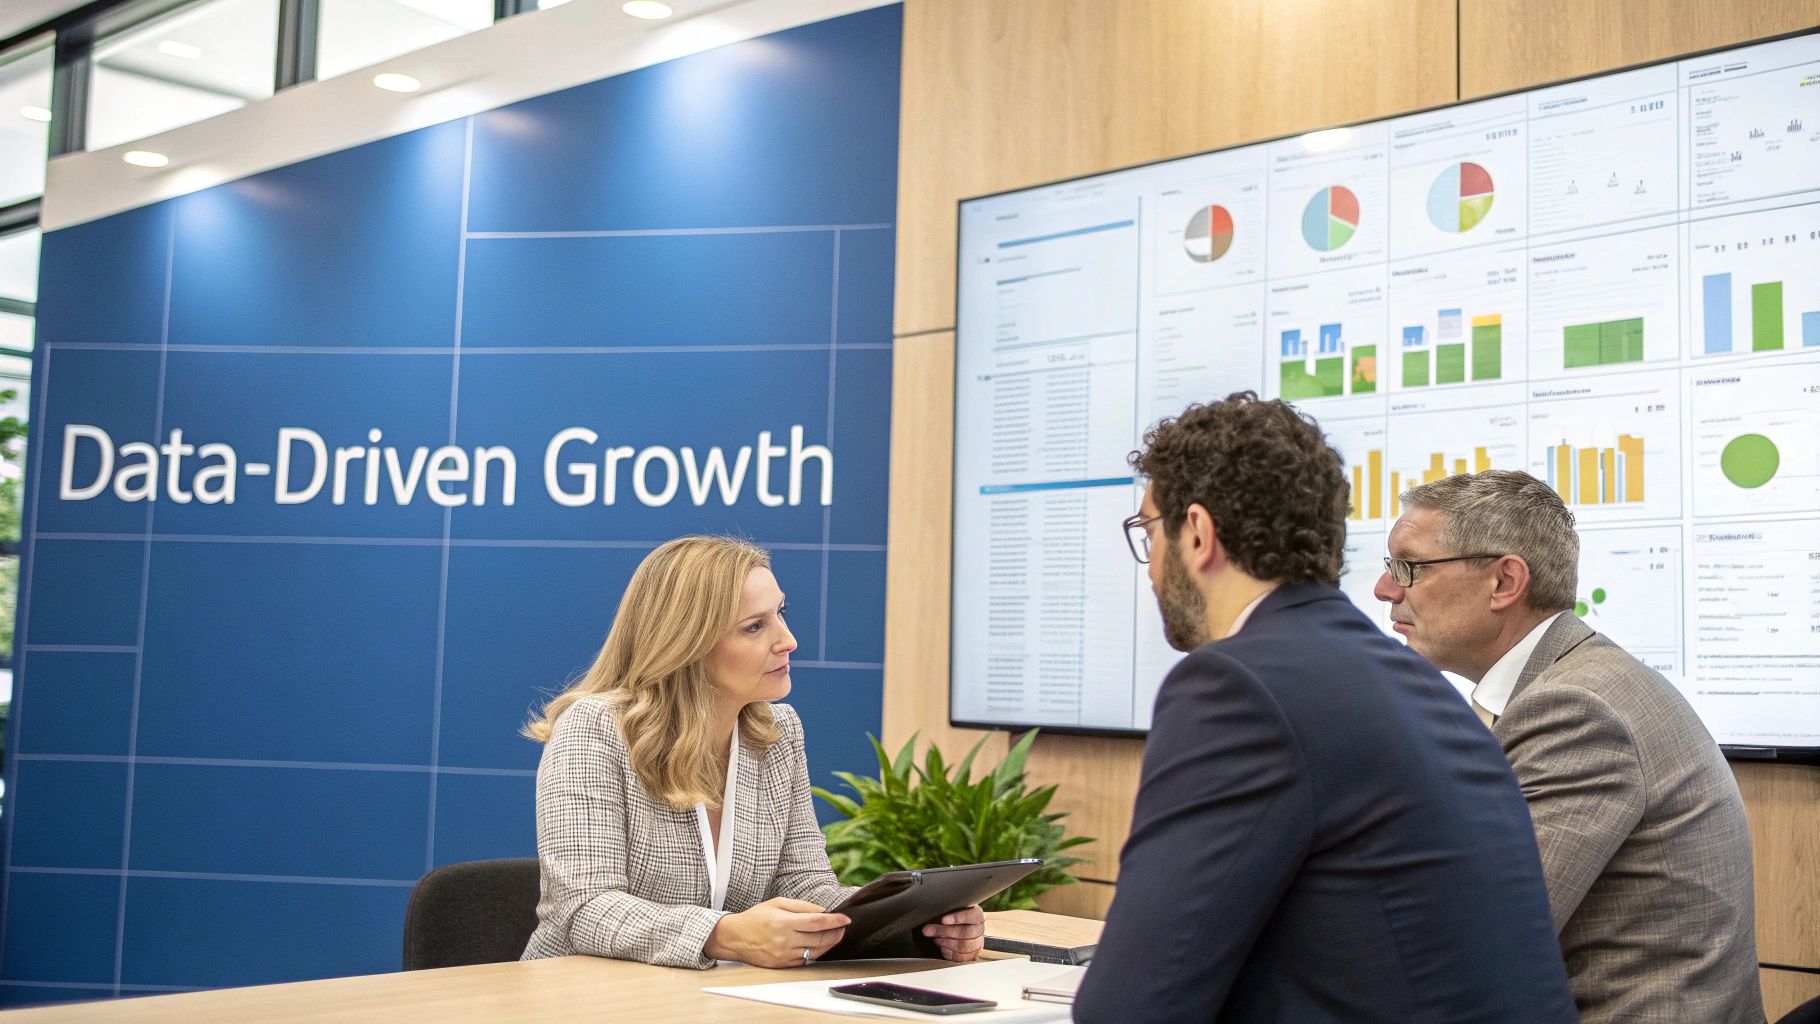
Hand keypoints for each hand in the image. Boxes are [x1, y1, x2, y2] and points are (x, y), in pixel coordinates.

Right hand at [703, 897, 849, 967]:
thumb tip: (822, 911)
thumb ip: (801, 906)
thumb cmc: (755, 917)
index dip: (835, 921)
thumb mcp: (777, 903)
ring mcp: (784, 955)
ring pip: (815, 952)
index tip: (846, 919)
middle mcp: (785, 940)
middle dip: (835, 933)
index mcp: (785, 922)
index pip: (817, 922)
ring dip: (828, 944)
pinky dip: (814, 953)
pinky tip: (818, 946)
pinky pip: (805, 960)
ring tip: (834, 936)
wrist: (734, 937)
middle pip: (820, 938)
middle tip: (843, 928)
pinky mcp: (782, 965)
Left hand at [921, 904, 985, 962]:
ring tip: (935, 939)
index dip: (958, 918)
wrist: (954, 928)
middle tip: (928, 930)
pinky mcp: (972, 955)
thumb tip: (931, 917)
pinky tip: (942, 948)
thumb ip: (943, 910)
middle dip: (945, 932)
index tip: (943, 920)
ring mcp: (977, 943)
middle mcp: (979, 929)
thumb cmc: (949, 916)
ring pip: (965, 946)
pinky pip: (963, 958)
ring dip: (946, 943)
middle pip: (966, 933)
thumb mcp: (948, 909)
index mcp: (976, 914)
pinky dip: (950, 953)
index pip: (973, 916)